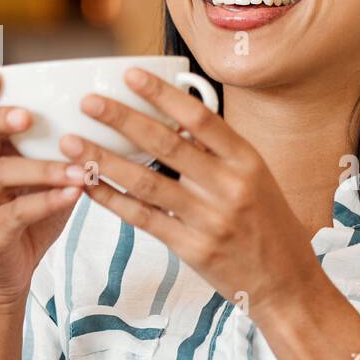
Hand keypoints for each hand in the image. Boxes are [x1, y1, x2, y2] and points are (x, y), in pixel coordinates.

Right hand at [0, 69, 86, 311]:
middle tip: (27, 115)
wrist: (3, 278)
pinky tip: (73, 195)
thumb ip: (65, 150)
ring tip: (76, 166)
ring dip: (40, 167)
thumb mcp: (46, 178)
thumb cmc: (29, 220)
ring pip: (0, 175)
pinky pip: (16, 214)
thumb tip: (115, 120)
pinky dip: (46, 203)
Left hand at [59, 66, 325, 320]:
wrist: (288, 284)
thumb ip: (221, 154)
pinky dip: (112, 201)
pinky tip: (87, 186)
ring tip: (71, 143)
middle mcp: (230, 187)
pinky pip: (144, 219)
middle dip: (123, 120)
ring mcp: (210, 220)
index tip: (130, 75)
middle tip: (88, 102)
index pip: (200, 118)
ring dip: (104, 160)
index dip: (162, 95)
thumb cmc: (271, 226)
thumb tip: (176, 120)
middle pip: (167, 144)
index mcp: (248, 162)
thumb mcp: (258, 180)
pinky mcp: (193, 249)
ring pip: (146, 183)